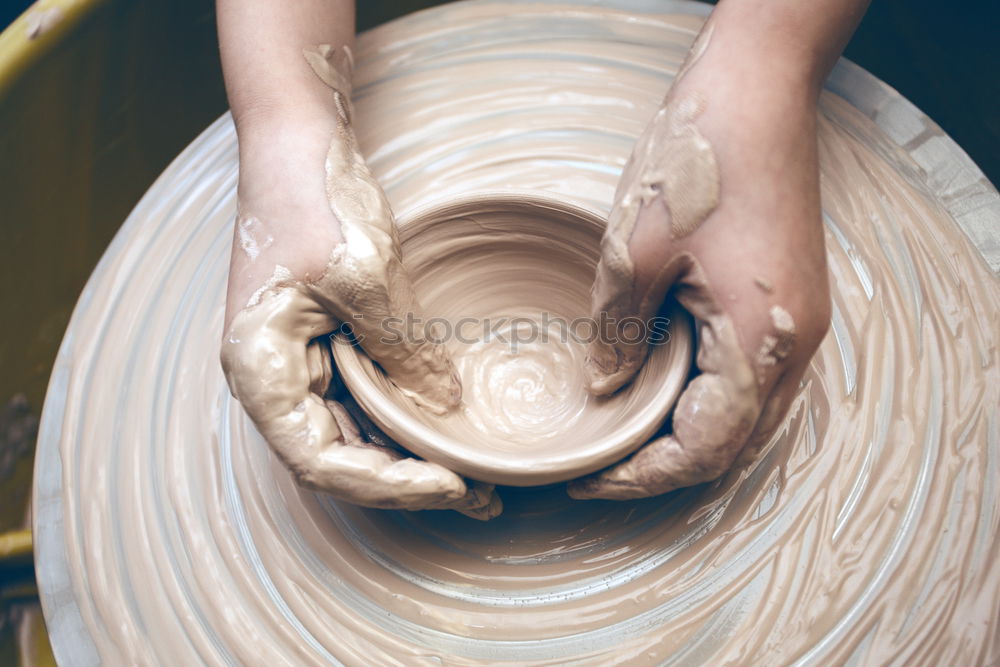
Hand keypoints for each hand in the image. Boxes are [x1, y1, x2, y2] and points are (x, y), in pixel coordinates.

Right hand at [220, 46, 500, 519]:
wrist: (296, 139)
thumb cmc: (312, 198)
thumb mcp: (363, 279)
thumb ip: (401, 351)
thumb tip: (441, 408)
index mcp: (260, 370)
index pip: (320, 461)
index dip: (387, 484)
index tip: (450, 485)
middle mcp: (273, 377)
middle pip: (337, 458)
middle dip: (405, 481)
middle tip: (477, 495)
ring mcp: (297, 361)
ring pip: (352, 433)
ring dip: (406, 456)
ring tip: (472, 474)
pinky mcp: (322, 342)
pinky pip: (362, 398)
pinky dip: (401, 419)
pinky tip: (444, 428)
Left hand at [569, 20, 831, 499]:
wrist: (756, 93)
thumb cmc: (699, 161)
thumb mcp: (637, 253)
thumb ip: (620, 332)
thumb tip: (605, 387)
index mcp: (759, 341)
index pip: (703, 448)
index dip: (644, 476)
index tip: (591, 479)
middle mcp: (792, 345)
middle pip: (731, 444)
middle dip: (665, 466)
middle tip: (604, 467)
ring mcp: (796, 324)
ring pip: (745, 417)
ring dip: (687, 437)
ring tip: (627, 438)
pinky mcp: (787, 302)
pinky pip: (750, 378)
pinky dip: (706, 402)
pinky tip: (662, 390)